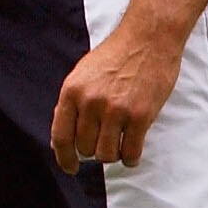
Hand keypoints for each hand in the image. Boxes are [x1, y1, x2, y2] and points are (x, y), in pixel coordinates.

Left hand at [50, 23, 184, 171]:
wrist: (147, 39)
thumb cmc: (115, 57)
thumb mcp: (82, 75)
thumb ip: (71, 104)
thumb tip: (62, 138)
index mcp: (71, 92)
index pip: (61, 136)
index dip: (63, 157)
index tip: (69, 168)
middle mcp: (90, 102)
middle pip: (85, 148)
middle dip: (93, 151)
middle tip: (104, 143)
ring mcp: (115, 110)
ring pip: (107, 154)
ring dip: (113, 155)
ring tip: (119, 145)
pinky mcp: (140, 116)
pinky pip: (131, 152)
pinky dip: (131, 158)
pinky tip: (132, 153)